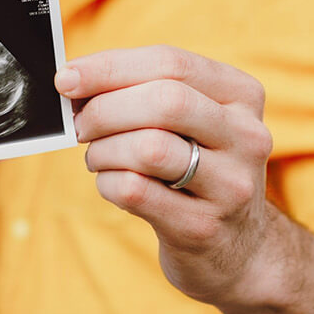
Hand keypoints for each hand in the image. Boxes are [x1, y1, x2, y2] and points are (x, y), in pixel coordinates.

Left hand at [57, 46, 279, 306]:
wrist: (237, 250)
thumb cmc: (196, 170)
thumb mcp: (190, 124)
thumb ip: (142, 92)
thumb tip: (74, 80)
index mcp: (242, 96)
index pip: (171, 63)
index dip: (109, 67)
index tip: (67, 78)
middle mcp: (247, 137)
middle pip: (164, 101)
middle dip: (105, 109)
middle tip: (79, 126)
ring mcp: (231, 186)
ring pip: (149, 148)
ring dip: (104, 149)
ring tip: (97, 157)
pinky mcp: (203, 227)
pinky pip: (136, 191)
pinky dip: (108, 183)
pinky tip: (111, 184)